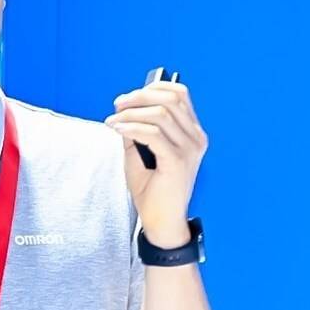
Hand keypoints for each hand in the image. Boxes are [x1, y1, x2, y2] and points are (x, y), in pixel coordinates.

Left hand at [111, 78, 206, 246]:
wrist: (161, 222)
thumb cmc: (153, 190)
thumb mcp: (142, 152)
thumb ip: (138, 129)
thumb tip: (125, 109)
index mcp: (192, 133)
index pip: (180, 94)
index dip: (152, 88)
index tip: (128, 98)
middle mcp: (196, 138)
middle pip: (171, 98)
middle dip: (139, 97)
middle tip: (117, 106)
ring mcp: (189, 149)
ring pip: (160, 114)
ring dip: (131, 113)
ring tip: (113, 121)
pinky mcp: (178, 161)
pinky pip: (153, 134)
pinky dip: (131, 128)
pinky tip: (118, 130)